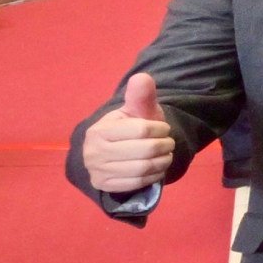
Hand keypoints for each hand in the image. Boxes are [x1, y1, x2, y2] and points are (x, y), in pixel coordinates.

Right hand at [80, 70, 174, 194]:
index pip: (141, 130)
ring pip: (142, 169)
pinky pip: (135, 184)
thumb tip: (142, 77)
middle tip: (169, 143)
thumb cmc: (130, 127)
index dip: (160, 129)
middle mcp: (93, 152)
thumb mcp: (136, 110)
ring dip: (162, 162)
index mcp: (99, 130)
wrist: (116, 149)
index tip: (163, 128)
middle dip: (164, 146)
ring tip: (166, 155)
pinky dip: (153, 176)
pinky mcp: (103, 185)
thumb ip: (141, 96)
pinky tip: (158, 168)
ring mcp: (96, 171)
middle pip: (144, 151)